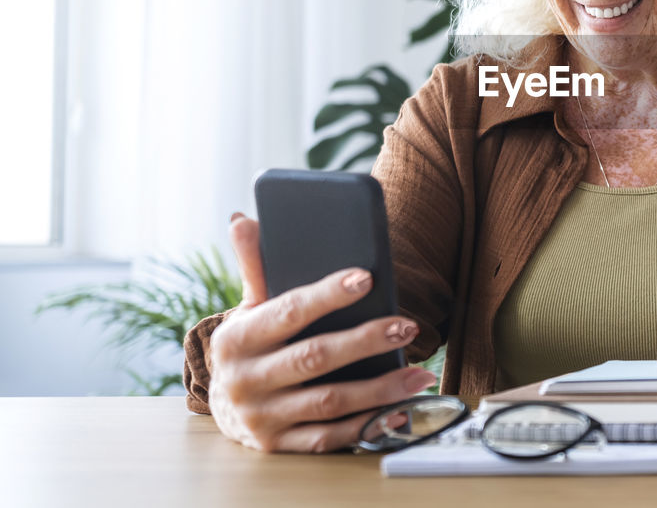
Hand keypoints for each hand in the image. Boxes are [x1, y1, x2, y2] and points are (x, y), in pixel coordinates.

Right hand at [206, 214, 435, 452]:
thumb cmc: (252, 344)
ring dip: (380, 389)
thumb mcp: (249, 307)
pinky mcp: (279, 446)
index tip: (367, 277)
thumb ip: (255, 266)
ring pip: (329, 402)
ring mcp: (262, 418)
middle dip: (365, 341)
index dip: (328, 295)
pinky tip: (401, 409)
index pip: (288, 311)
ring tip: (421, 373)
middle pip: (314, 358)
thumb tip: (244, 221)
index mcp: (236, 339)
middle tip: (408, 326)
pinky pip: (330, 437)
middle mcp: (245, 381)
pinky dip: (368, 425)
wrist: (225, 404)